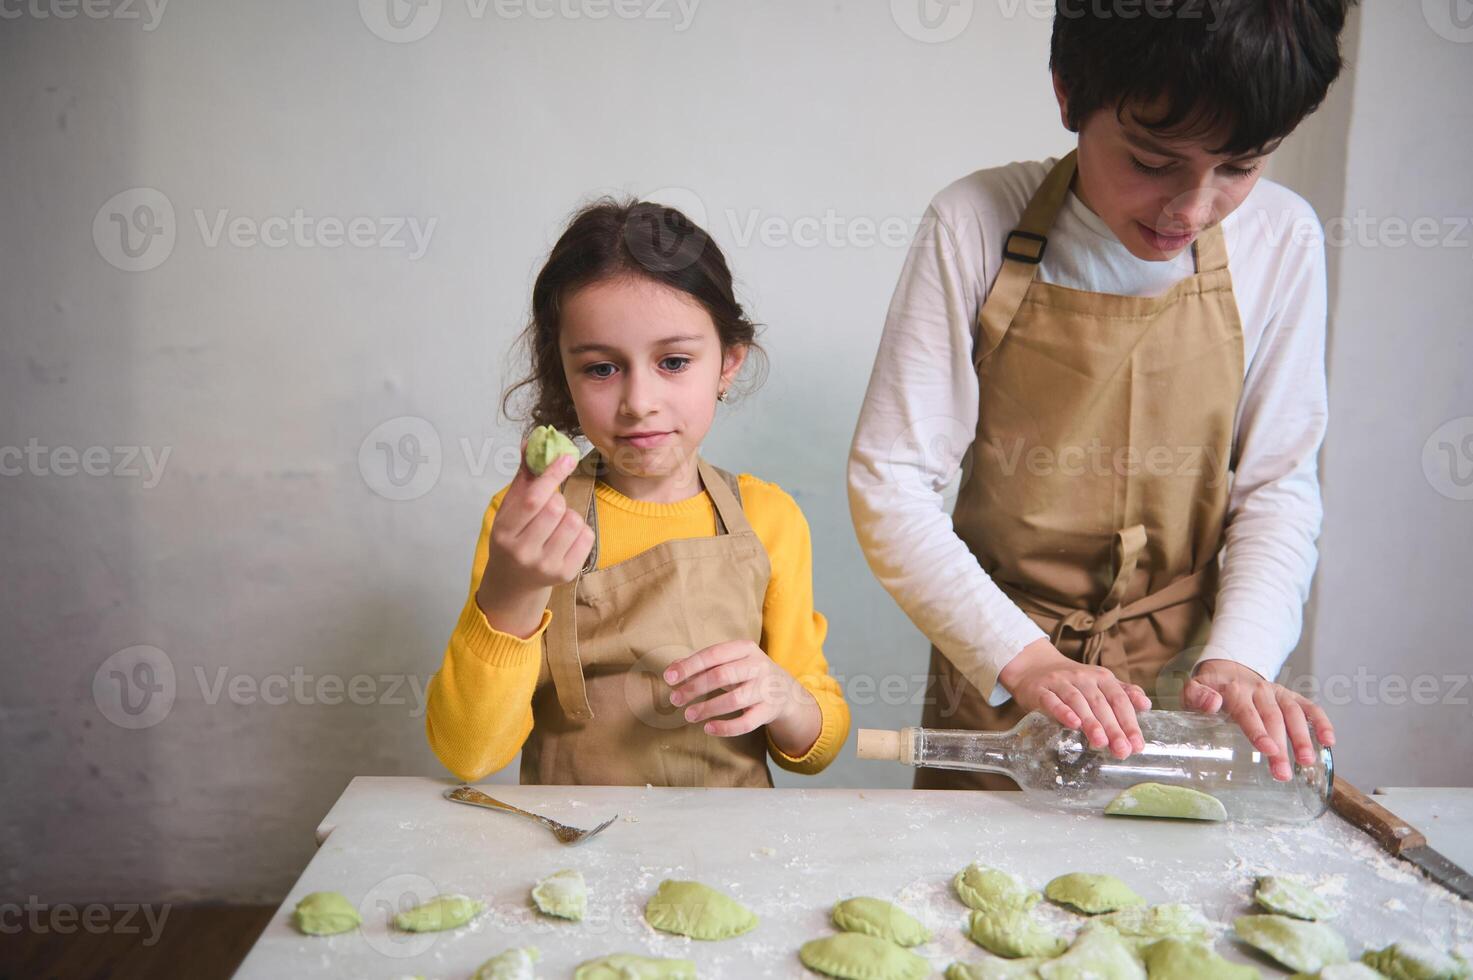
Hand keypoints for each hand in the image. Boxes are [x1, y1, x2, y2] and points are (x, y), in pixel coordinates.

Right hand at [476, 447, 592, 636]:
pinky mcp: (566, 574)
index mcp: (504, 532)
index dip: (552, 475)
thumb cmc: (513, 537)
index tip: (566, 458)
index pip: (533, 499)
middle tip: (551, 507)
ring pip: (574, 521)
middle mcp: (523, 552)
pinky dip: (581, 530)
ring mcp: (546, 566)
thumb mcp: (509, 510)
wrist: (514, 581)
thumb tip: (531, 440)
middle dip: (558, 499)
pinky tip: (566, 537)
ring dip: (570, 515)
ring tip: (557, 524)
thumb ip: (523, 477)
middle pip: (556, 508)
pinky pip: (587, 536)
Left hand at [663, 641, 820, 755]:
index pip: (713, 654)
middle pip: (721, 676)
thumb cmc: (748, 674)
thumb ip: (703, 664)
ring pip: (734, 700)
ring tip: (688, 715)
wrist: (786, 691)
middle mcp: (758, 666)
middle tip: (675, 700)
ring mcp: (765, 689)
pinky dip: (726, 728)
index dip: (689, 666)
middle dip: (695, 688)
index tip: (669, 678)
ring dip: (707, 708)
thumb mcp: (731, 662)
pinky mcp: (769, 711)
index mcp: (745, 649)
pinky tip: (709, 728)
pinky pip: (746, 722)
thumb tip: (672, 669)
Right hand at [998, 638, 1151, 758]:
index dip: (1129, 722)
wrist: (1034, 667)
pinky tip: (1072, 724)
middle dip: (1113, 728)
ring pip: (1078, 702)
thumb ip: (1122, 694)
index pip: (1119, 700)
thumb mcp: (1099, 684)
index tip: (1137, 744)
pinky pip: (1052, 701)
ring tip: (1101, 742)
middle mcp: (1083, 677)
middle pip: (1101, 703)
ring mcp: (1060, 682)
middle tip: (1122, 750)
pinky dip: (1062, 712)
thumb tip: (1146, 704)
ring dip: (1090, 722)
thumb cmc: (1073, 682)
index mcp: (1101, 677)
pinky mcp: (1040, 690)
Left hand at [1183, 658, 1335, 781]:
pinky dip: (1321, 721)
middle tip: (1282, 774)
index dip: (1258, 730)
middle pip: (1273, 717)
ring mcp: (1277, 692)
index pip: (1247, 711)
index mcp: (1234, 690)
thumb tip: (1213, 704)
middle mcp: (1259, 689)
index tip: (1268, 749)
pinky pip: (1309, 707)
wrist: (1226, 670)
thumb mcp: (1193, 691)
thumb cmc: (1208, 690)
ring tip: (1306, 762)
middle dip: (1281, 746)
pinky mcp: (1290, 697)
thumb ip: (1197, 697)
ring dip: (1302, 738)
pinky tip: (1329, 741)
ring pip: (1293, 713)